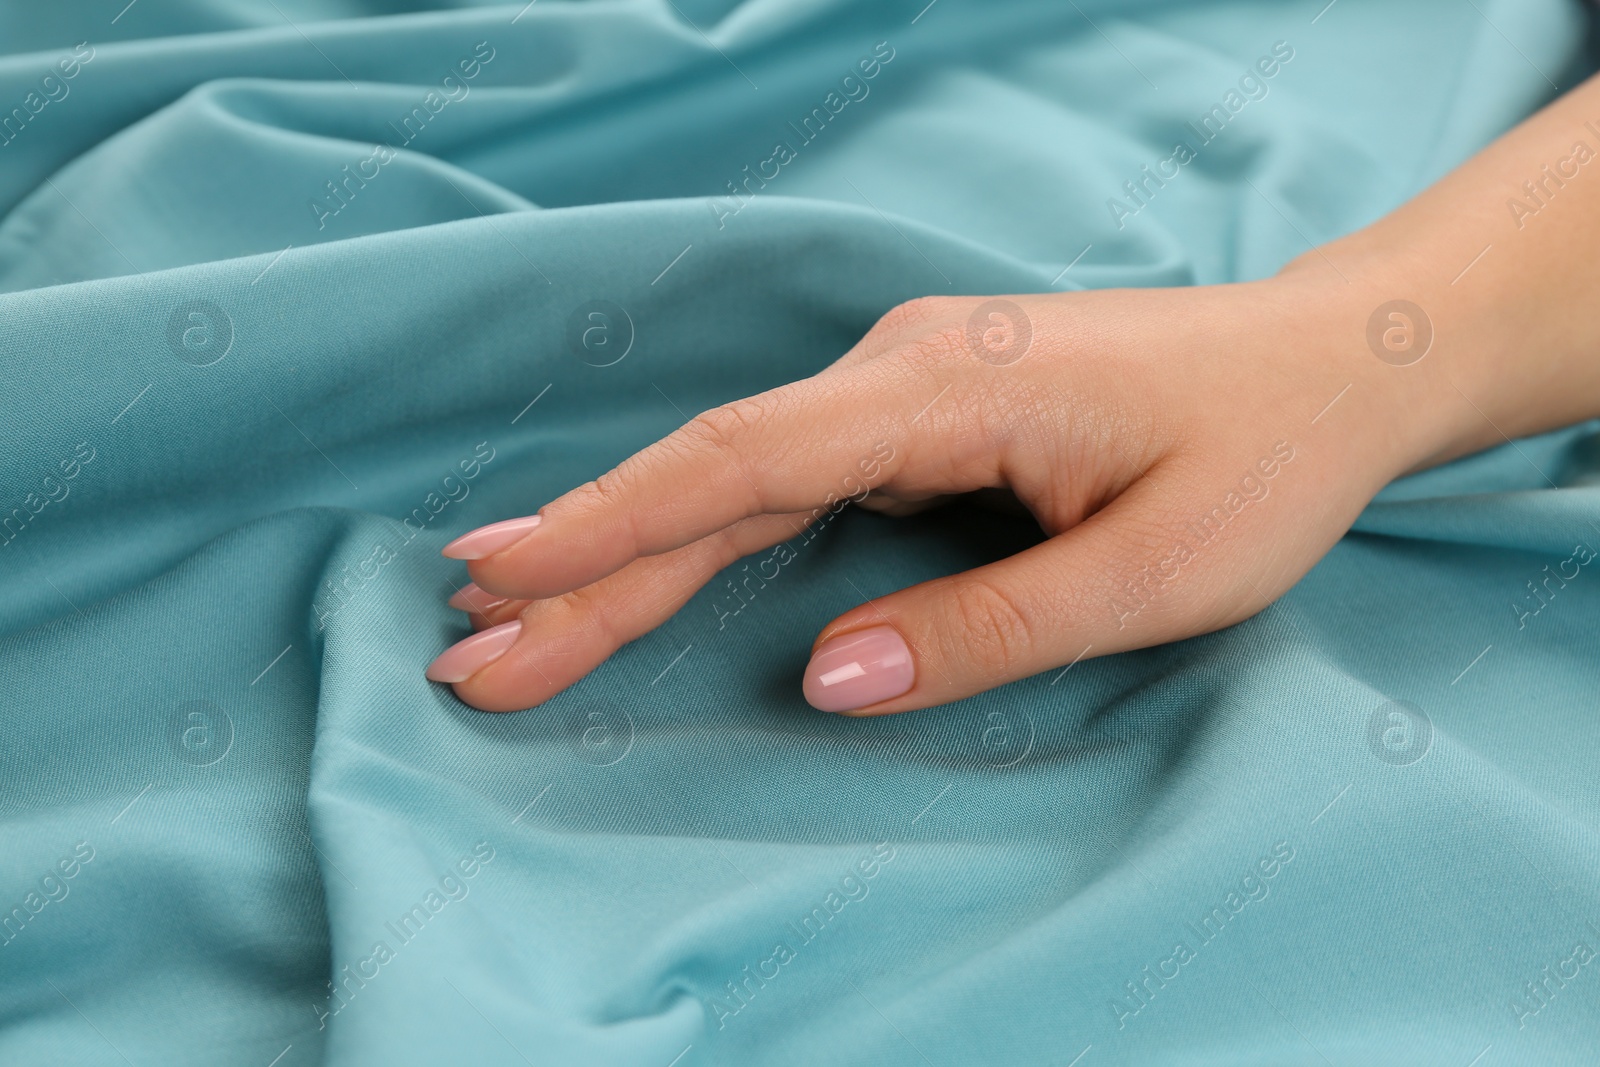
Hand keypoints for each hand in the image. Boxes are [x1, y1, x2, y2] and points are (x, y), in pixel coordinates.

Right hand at [424, 268, 1443, 713]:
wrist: (1328, 362)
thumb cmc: (1262, 458)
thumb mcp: (1153, 572)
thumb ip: (986, 627)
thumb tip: (824, 680)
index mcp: (947, 391)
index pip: (743, 462)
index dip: (614, 525)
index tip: (502, 578)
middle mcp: (901, 370)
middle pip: (712, 475)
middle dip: (587, 565)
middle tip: (472, 651)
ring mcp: (904, 384)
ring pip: (735, 476)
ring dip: (623, 552)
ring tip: (511, 620)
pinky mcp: (919, 411)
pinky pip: (782, 477)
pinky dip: (697, 528)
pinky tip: (630, 559)